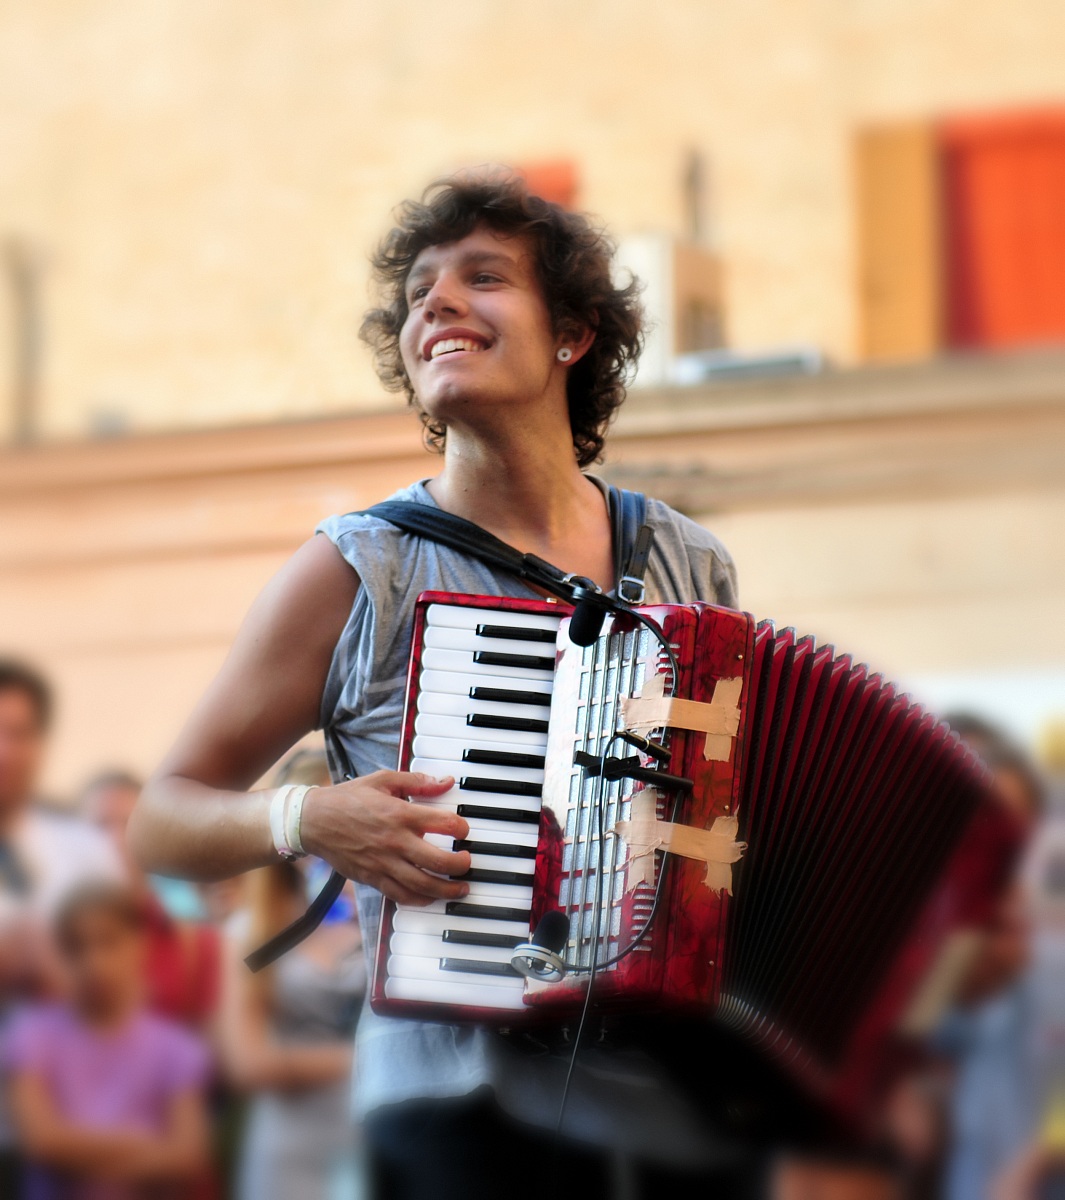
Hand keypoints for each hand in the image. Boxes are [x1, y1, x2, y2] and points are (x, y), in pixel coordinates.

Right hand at [299, 771, 471, 904]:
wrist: (314, 821)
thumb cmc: (348, 799)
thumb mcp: (383, 780)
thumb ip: (416, 782)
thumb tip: (445, 781)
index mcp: (400, 814)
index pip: (444, 823)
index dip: (461, 827)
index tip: (464, 829)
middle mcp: (395, 841)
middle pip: (439, 861)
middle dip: (461, 865)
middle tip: (467, 863)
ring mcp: (384, 863)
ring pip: (423, 884)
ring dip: (447, 889)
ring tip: (460, 888)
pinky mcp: (372, 878)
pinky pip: (400, 895)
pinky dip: (419, 900)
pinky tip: (430, 897)